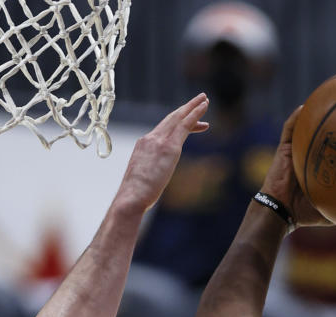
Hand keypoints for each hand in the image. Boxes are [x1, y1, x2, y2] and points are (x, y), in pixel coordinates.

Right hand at [117, 96, 209, 213]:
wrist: (130, 197)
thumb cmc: (134, 197)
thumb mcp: (141, 181)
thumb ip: (149, 174)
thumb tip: (152, 182)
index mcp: (143, 146)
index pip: (163, 131)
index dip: (177, 124)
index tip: (189, 124)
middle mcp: (150, 139)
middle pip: (171, 119)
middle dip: (185, 109)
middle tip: (199, 100)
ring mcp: (159, 141)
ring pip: (179, 118)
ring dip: (193, 107)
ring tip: (204, 99)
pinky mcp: (169, 147)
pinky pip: (185, 125)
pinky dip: (195, 114)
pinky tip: (204, 107)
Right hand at [259, 108, 334, 228]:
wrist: (281, 211)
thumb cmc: (304, 213)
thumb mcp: (331, 211)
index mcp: (320, 166)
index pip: (335, 147)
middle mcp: (308, 155)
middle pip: (322, 132)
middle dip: (333, 117)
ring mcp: (295, 150)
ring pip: (305, 126)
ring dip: (313, 111)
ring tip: (327, 96)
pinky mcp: (283, 149)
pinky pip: (288, 128)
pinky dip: (295, 117)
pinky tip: (304, 107)